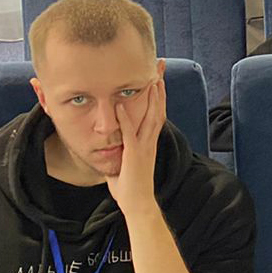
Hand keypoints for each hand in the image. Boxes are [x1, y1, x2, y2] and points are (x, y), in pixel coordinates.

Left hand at [109, 75, 164, 219]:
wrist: (139, 204)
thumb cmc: (130, 188)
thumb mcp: (125, 164)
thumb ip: (121, 152)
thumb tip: (111, 148)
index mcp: (148, 142)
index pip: (156, 113)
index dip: (158, 95)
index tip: (158, 78)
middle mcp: (149, 141)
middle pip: (159, 108)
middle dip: (160, 87)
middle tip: (161, 68)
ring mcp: (143, 147)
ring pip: (150, 117)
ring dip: (150, 97)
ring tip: (150, 78)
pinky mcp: (134, 154)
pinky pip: (129, 133)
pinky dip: (125, 118)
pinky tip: (120, 104)